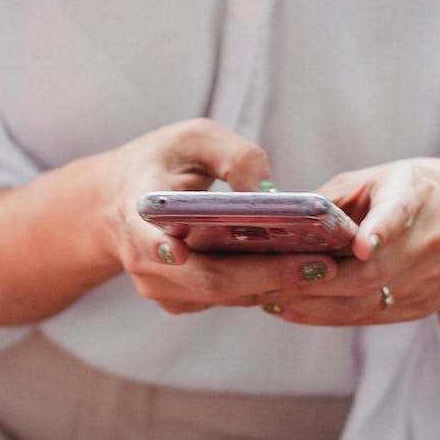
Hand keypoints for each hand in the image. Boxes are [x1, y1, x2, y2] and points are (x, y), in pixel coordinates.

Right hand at [106, 118, 354, 314]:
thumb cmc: (161, 161)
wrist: (118, 202)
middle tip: (319, 264)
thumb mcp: (194, 138)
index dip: (162, 248)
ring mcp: (160, 287)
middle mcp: (144, 259)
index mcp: (138, 211)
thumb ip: (233, 156)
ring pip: (222, 295)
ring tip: (321, 266)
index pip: (148, 237)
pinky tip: (296, 270)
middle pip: (208, 278)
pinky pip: (225, 299)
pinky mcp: (178, 301)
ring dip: (271, 283)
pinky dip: (260, 286)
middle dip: (265, 274)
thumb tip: (272, 195)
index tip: (178, 251)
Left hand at [253, 157, 439, 328]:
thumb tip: (279, 218)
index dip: (381, 232)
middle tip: (268, 281)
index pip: (399, 217)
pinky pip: (365, 318)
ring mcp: (426, 282)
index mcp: (417, 198)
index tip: (361, 245)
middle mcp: (429, 243)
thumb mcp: (378, 179)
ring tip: (270, 297)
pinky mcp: (418, 308)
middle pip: (368, 275)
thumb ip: (332, 199)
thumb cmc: (411, 194)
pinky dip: (323, 316)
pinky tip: (291, 310)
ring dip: (312, 304)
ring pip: (362, 304)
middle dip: (314, 281)